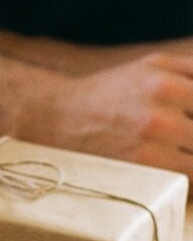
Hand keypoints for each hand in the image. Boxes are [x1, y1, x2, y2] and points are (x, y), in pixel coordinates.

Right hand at [35, 51, 192, 174]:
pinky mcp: (145, 163)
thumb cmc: (112, 92)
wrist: (59, 116)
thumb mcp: (153, 66)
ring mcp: (155, 134)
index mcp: (167, 78)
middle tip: (187, 134)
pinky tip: (177, 163)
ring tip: (181, 145)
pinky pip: (192, 174)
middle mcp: (163, 103)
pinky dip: (190, 171)